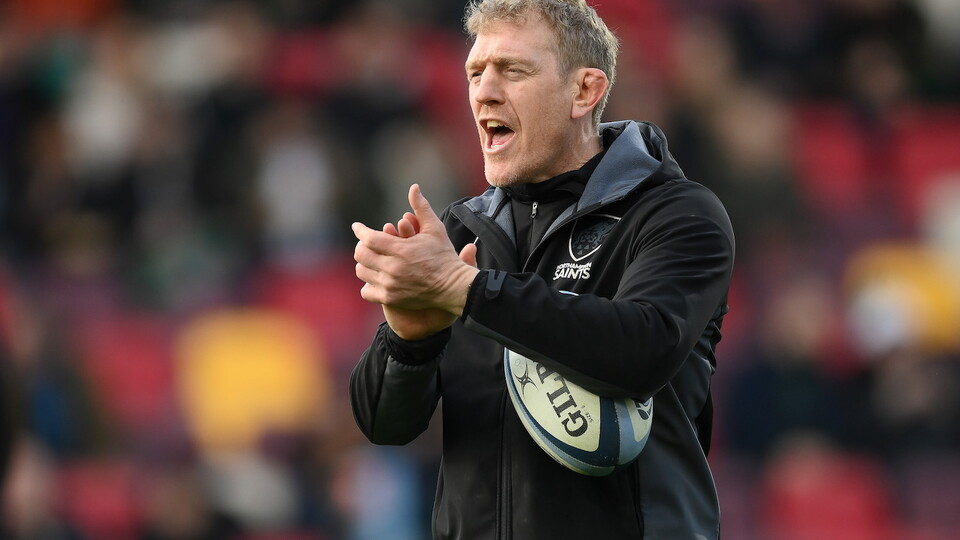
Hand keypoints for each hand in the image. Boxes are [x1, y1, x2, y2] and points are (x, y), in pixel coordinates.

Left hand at [353, 184, 478, 338]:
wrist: (453, 286)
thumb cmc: (444, 256)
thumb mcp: (435, 229)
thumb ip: (421, 207)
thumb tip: (414, 187)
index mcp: (401, 249)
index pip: (369, 238)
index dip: (360, 231)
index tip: (357, 227)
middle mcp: (393, 268)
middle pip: (361, 255)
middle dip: (362, 246)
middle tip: (366, 243)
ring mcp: (391, 285)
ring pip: (362, 272)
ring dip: (364, 264)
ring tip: (371, 259)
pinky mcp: (391, 299)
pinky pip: (366, 291)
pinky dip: (368, 284)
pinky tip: (376, 277)